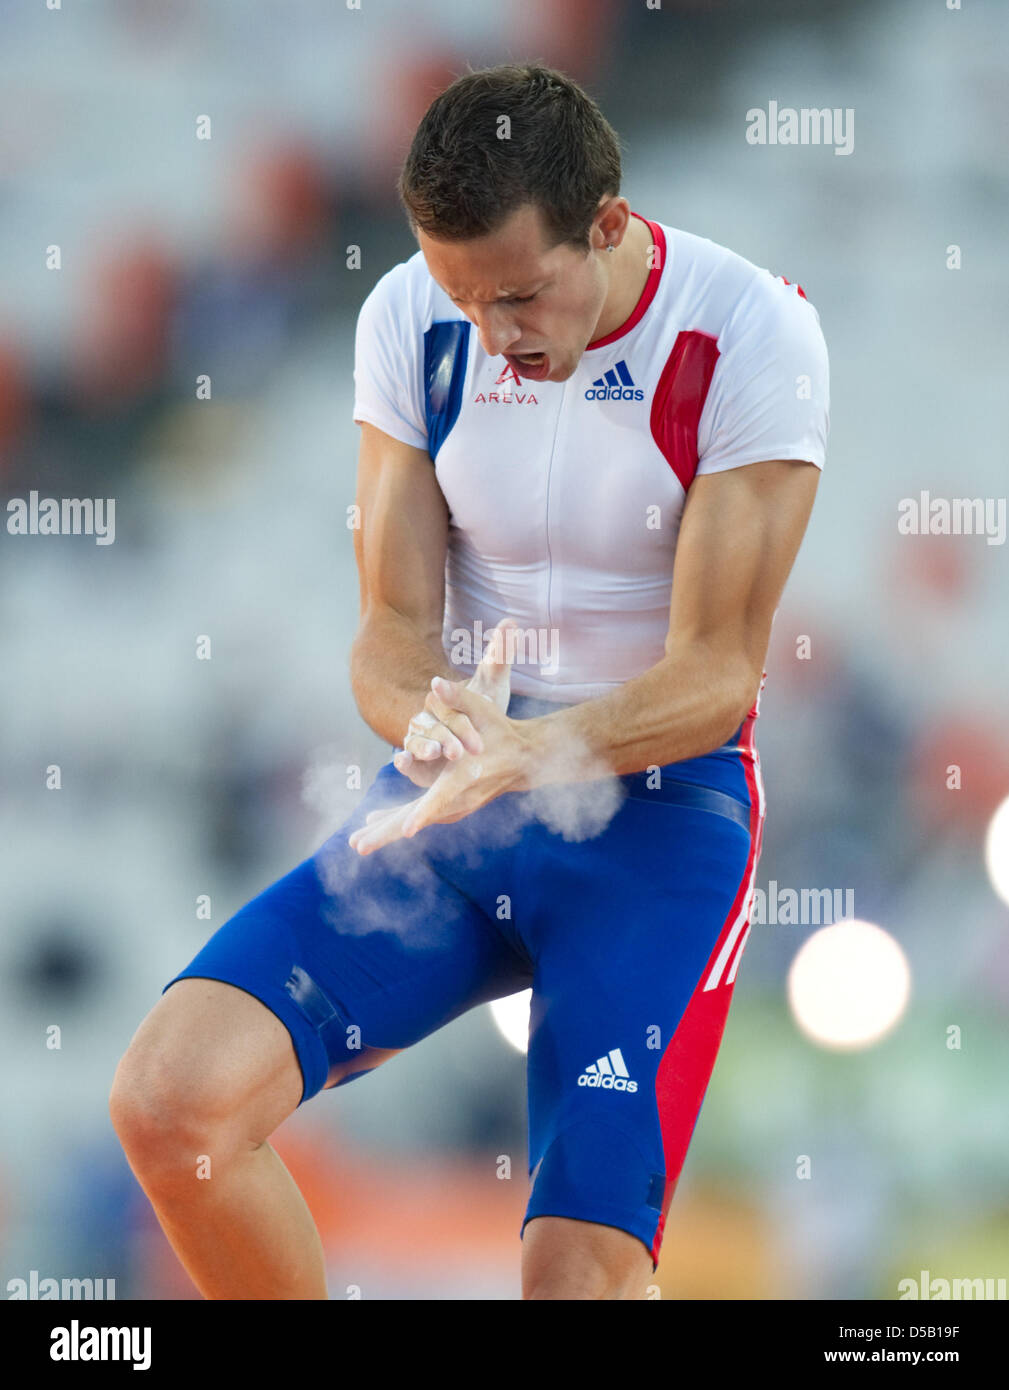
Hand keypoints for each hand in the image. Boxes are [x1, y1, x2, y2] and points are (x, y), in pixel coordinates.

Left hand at [349, 651, 534, 856]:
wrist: (522, 759)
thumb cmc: (501, 732)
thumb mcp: (484, 710)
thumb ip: (458, 697)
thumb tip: (435, 682)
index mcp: (464, 777)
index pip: (442, 797)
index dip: (423, 813)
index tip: (408, 830)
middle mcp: (458, 798)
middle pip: (418, 819)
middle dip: (387, 833)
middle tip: (358, 846)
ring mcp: (455, 807)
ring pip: (414, 822)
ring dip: (386, 832)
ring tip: (358, 843)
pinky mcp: (450, 807)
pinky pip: (417, 817)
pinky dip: (396, 822)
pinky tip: (374, 824)